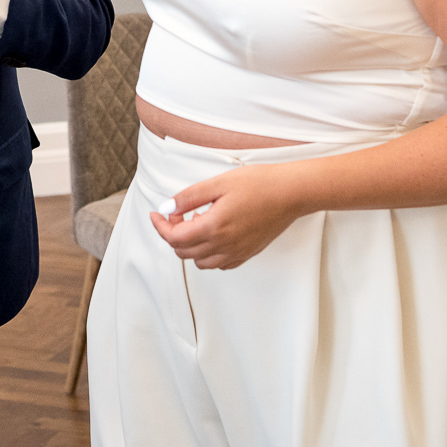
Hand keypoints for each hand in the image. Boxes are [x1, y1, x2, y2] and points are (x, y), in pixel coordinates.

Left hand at [149, 163, 305, 270]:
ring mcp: (237, 252)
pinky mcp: (248, 253)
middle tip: (178, 213)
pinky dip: (209, 254)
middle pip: (184, 252)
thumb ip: (190, 197)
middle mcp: (224, 246)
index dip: (160, 226)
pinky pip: (220, 264)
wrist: (291, 193)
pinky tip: (214, 234)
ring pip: (201, 262)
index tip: (156, 214)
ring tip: (198, 221)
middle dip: (173, 234)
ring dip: (190, 246)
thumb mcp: (218, 183)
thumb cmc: (259, 184)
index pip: (174, 237)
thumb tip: (168, 207)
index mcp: (213, 227)